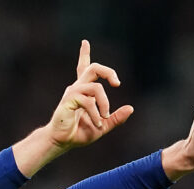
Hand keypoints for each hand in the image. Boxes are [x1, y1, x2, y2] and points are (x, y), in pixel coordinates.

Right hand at [12, 40, 133, 176]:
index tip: (84, 42)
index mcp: (83, 92)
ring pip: (96, 87)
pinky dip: (96, 114)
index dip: (84, 54)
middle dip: (108, 72)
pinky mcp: (69, 100)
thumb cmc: (78, 134)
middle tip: (116, 83)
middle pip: (94, 68)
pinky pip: (89, 101)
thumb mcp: (102, 125)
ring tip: (104, 118)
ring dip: (104, 104)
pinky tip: (96, 123)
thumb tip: (131, 108)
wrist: (62, 142)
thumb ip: (115, 118)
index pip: (84, 68)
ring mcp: (73, 93)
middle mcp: (77, 88)